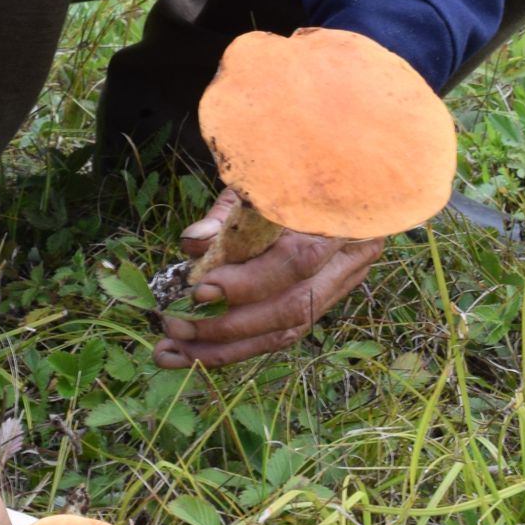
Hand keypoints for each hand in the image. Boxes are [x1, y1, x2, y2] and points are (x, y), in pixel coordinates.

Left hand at [152, 187, 382, 369]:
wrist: (340, 172)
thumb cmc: (292, 175)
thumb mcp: (260, 182)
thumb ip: (226, 215)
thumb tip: (192, 244)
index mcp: (339, 216)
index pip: (299, 259)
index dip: (250, 281)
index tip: (200, 288)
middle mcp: (351, 257)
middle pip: (293, 307)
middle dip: (229, 324)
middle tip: (176, 324)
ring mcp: (342, 283)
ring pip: (287, 330)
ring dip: (226, 347)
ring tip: (173, 351)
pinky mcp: (325, 302)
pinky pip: (283, 334)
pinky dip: (237, 346)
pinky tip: (196, 353)